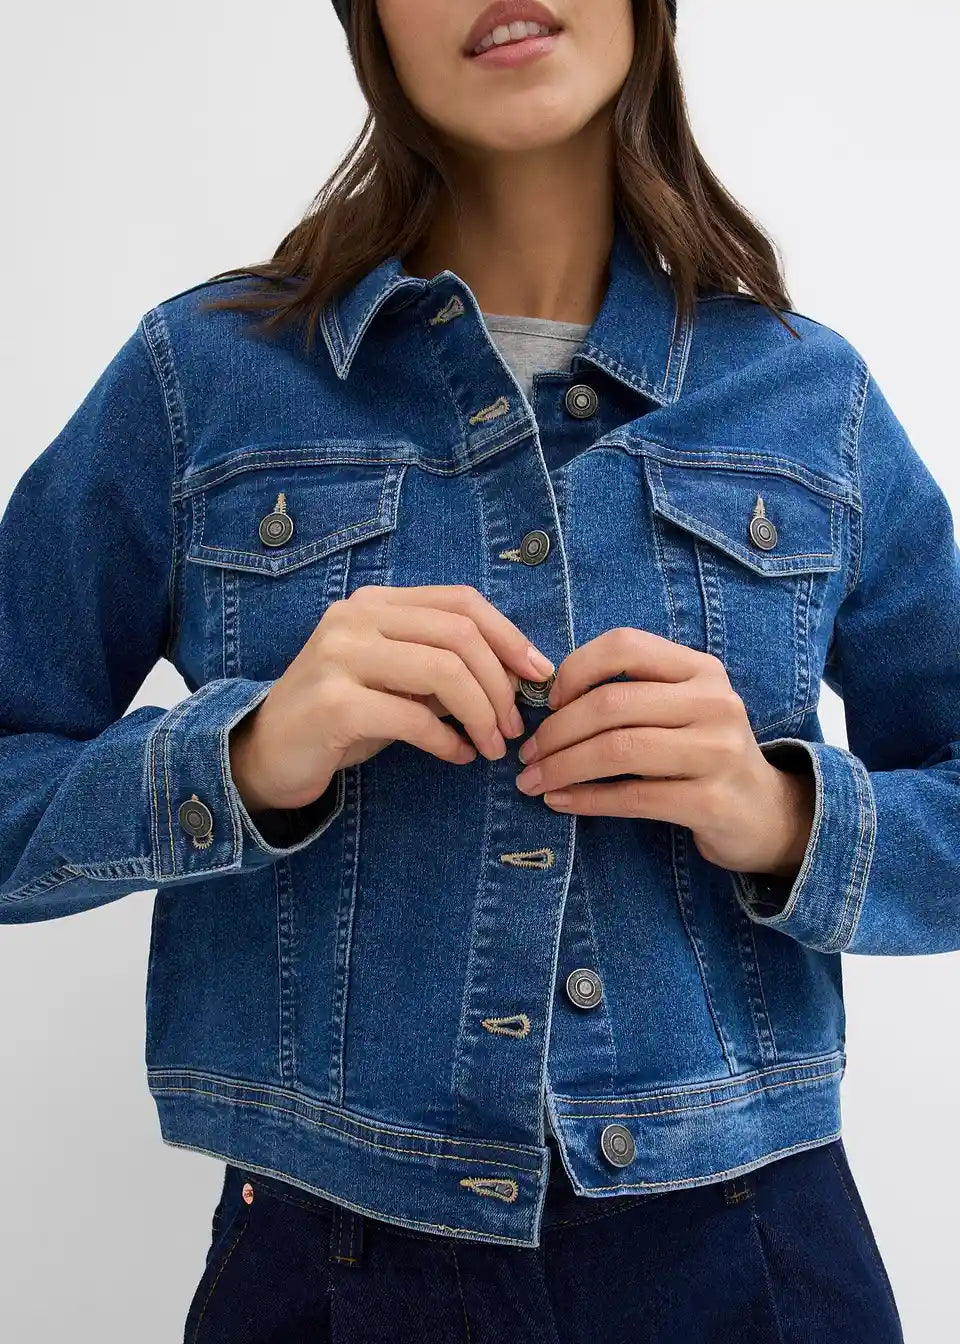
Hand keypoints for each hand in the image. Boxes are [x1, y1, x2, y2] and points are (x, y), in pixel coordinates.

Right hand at [228, 585, 554, 813]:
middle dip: (501, 684)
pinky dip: (448, 741)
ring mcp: (340, 657)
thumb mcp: (395, 680)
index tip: (539, 675)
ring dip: (482, 714)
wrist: (264, 754)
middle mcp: (355, 618)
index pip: (460, 601)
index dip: (509, 635)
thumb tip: (516, 677)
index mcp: (374, 603)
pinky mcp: (334, 703)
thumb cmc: (341, 716)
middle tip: (515, 726)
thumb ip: (442, 666)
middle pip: (459, 634)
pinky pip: (415, 718)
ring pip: (444, 672)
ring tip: (492, 746)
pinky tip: (458, 756)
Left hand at [513, 627, 814, 879]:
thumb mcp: (681, 708)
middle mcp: (714, 702)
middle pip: (612, 703)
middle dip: (556, 730)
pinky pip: (632, 797)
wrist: (764, 812)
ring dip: (562, 766)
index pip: (625, 646)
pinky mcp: (711, 801)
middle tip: (528, 754)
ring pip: (618, 750)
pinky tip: (560, 801)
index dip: (575, 669)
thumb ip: (632, 693)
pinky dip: (586, 799)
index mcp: (701, 669)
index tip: (549, 701)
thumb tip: (547, 700)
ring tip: (533, 781)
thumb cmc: (703, 754)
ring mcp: (717, 752)